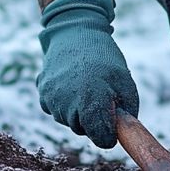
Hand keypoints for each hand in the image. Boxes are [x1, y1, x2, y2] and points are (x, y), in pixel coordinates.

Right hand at [36, 0, 139, 148]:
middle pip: (83, 130)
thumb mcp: (126, 83)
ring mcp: (52, 98)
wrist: (74, 31)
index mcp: (93, 101)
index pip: (102, 139)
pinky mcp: (42, 93)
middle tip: (99, 93)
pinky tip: (70, 83)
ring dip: (77, 110)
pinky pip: (55, 109)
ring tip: (84, 83)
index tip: (112, 121)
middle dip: (93, 120)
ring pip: (68, 121)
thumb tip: (120, 135)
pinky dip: (63, 102)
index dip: (110, 133)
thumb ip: (126, 115)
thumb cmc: (105, 58)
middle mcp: (69, 103)